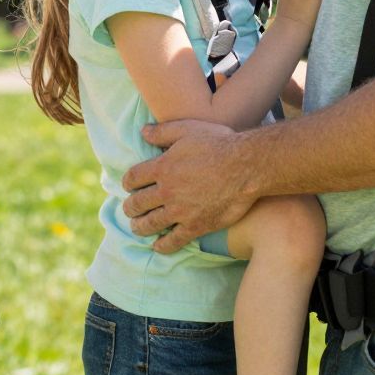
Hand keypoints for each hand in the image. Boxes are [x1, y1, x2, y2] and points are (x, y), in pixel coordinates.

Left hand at [120, 121, 252, 253]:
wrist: (247, 166)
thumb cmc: (220, 143)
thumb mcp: (189, 129)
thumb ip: (163, 132)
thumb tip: (143, 132)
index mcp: (162, 167)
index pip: (132, 178)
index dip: (128, 183)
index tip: (129, 186)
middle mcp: (167, 191)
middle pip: (136, 204)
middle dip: (130, 207)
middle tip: (131, 209)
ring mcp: (180, 211)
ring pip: (149, 224)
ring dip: (139, 227)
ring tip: (138, 227)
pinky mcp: (196, 226)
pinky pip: (173, 241)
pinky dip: (162, 245)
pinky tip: (158, 246)